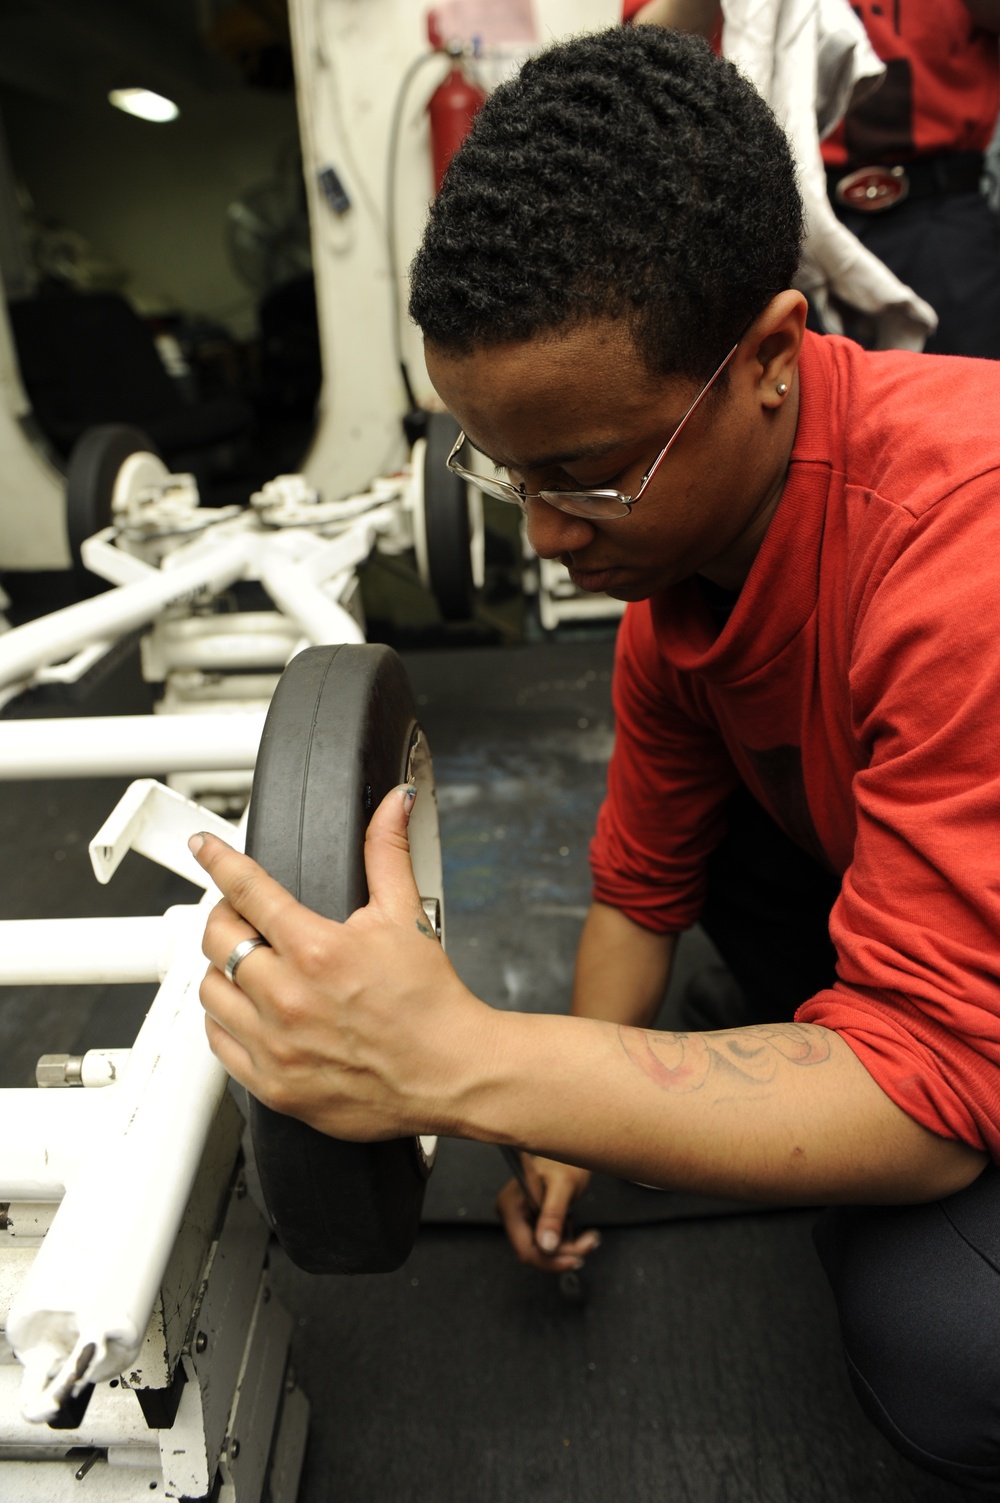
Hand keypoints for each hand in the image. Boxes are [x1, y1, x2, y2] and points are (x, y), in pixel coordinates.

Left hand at [191, 784, 494, 1141]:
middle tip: (244, 919)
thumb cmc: (430, 1004)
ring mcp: (276, 1044)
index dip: (219, 861)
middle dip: (225, 918)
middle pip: (217, 940)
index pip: (247, 890)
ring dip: (223, 971)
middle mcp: (288, 998)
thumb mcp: (408, 915)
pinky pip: (218, 1043)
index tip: (205, 849)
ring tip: (251, 967)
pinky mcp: (272, 1084)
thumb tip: (394, 804)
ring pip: (210, 991)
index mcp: (317, 950)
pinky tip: (250, 1011)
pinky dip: (226, 1021)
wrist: (449, 1074)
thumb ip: (388, 852)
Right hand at [496, 1154, 599, 1272]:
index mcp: (510, 1206)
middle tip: (589, 1244)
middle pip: (534, 1253)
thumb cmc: (563, 1159)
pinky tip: (576, 1229)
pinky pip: (548, 1243)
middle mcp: (511, 1215)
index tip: (576, 1259)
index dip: (549, 1261)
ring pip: (543, 1251)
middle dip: (563, 1254)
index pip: (524, 1249)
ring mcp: (521, 1219)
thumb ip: (553, 1215)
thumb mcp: (563, 1185)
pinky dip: (565, 1242)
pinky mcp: (532, 1221)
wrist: (569, 1150)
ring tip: (589, 1237)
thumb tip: (547, 1247)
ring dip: (568, 1249)